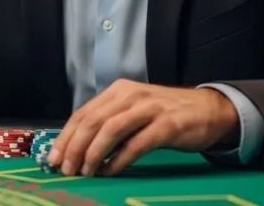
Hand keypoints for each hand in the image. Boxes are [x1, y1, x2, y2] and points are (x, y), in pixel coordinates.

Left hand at [48, 79, 238, 176]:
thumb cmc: (165, 114)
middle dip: (75, 146)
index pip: (84, 113)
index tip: (54, 157)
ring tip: (86, 172)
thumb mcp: (133, 111)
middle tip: (66, 168)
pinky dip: (120, 159)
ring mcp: (149, 108)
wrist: (208, 109)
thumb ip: (109, 122)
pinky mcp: (167, 125)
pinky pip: (137, 143)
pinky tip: (111, 171)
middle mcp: (131, 95)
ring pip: (111, 129)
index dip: (66, 136)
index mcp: (118, 91)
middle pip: (93, 120)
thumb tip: (78, 147)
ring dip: (94, 153)